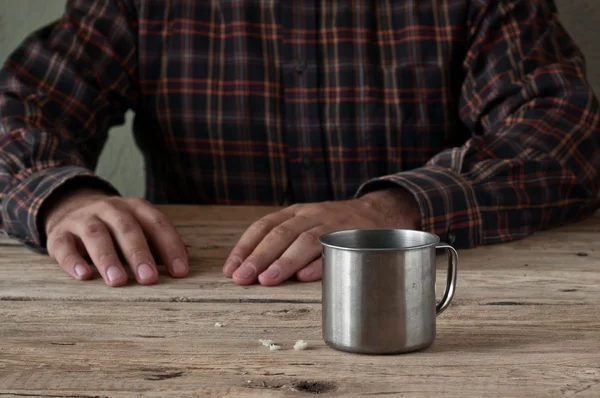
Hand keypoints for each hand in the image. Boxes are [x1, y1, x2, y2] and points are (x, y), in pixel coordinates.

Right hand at [41, 186, 188, 286]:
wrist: (70, 206)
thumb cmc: (115, 227)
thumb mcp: (138, 227)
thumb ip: (158, 244)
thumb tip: (182, 267)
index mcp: (135, 207)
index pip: (157, 224)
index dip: (170, 247)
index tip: (180, 272)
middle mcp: (110, 209)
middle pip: (127, 228)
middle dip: (139, 254)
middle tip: (149, 279)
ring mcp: (83, 219)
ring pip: (96, 235)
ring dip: (108, 258)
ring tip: (118, 281)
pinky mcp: (59, 234)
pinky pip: (64, 246)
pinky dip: (73, 261)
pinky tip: (83, 276)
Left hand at [222, 187, 420, 285]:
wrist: (380, 212)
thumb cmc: (334, 225)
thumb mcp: (306, 224)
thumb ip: (283, 241)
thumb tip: (250, 272)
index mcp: (295, 212)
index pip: (263, 226)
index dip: (245, 247)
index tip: (230, 269)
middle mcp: (311, 215)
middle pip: (280, 233)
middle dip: (259, 256)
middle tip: (242, 278)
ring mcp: (332, 225)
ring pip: (305, 240)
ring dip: (284, 261)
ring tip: (267, 280)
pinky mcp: (353, 237)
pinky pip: (333, 250)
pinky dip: (319, 263)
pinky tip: (304, 277)